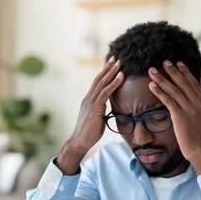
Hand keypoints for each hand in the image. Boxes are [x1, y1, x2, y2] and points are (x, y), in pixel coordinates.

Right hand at [57, 56, 123, 174]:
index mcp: (88, 101)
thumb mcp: (96, 119)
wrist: (79, 142)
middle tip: (116, 57)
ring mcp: (90, 103)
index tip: (111, 64)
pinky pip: (105, 93)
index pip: (96, 83)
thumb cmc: (88, 133)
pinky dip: (114, 84)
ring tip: (120, 63)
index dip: (104, 73)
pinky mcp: (94, 109)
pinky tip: (121, 77)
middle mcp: (88, 99)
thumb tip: (108, 109)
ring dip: (112, 72)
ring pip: (102, 83)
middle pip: (99, 79)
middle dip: (108, 68)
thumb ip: (101, 111)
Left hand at [148, 60, 200, 174]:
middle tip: (164, 61)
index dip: (185, 73)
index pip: (193, 84)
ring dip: (162, 78)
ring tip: (152, 70)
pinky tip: (152, 85)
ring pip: (174, 90)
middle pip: (183, 83)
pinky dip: (160, 92)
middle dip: (173, 71)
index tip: (178, 63)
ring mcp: (189, 110)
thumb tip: (197, 102)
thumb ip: (199, 109)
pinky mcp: (180, 117)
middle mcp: (197, 104)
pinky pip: (168, 101)